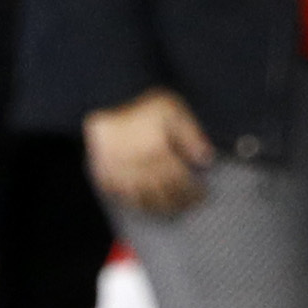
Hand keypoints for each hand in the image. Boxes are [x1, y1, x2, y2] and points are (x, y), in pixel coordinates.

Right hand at [85, 88, 213, 217]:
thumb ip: (191, 135)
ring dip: (157, 207)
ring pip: (141, 200)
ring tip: (167, 209)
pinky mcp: (103, 173)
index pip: (181, 182)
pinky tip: (139, 202)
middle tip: (189, 206)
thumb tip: (205, 158)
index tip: (202, 195)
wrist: (104, 98)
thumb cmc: (141, 103)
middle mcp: (140, 168)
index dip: (193, 192)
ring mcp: (119, 173)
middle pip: (163, 195)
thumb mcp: (173, 111)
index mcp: (159, 154)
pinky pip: (118, 194)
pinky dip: (130, 201)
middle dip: (179, 203)